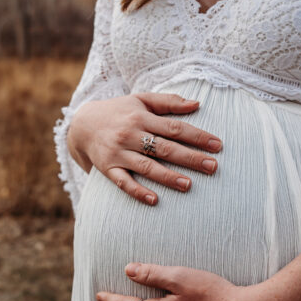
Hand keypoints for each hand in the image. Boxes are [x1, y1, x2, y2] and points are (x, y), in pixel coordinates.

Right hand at [67, 93, 222, 204]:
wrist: (82, 124)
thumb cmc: (119, 111)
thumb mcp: (141, 100)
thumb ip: (169, 102)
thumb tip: (197, 104)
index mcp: (142, 117)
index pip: (174, 128)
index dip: (197, 136)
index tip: (218, 145)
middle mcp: (130, 135)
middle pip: (165, 148)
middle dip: (190, 158)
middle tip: (213, 167)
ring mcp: (118, 153)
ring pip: (146, 167)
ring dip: (168, 176)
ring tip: (188, 185)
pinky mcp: (108, 169)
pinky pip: (123, 182)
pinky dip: (137, 191)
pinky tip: (154, 200)